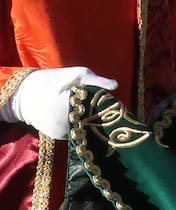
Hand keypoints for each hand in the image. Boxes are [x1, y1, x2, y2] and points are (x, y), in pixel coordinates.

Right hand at [0, 67, 117, 138]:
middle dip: (99, 115)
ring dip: (90, 122)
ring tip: (89, 111)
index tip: (113, 104)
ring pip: (85, 129)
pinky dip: (80, 127)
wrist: (26, 96)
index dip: (107, 105)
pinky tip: (78, 118)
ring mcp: (60, 130)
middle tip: (104, 109)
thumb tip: (115, 86)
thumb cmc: (56, 80)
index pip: (98, 108)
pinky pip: (76, 133)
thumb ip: (96, 80)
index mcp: (70, 101)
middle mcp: (64, 119)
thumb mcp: (77, 74)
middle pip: (93, 121)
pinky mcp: (57, 135)